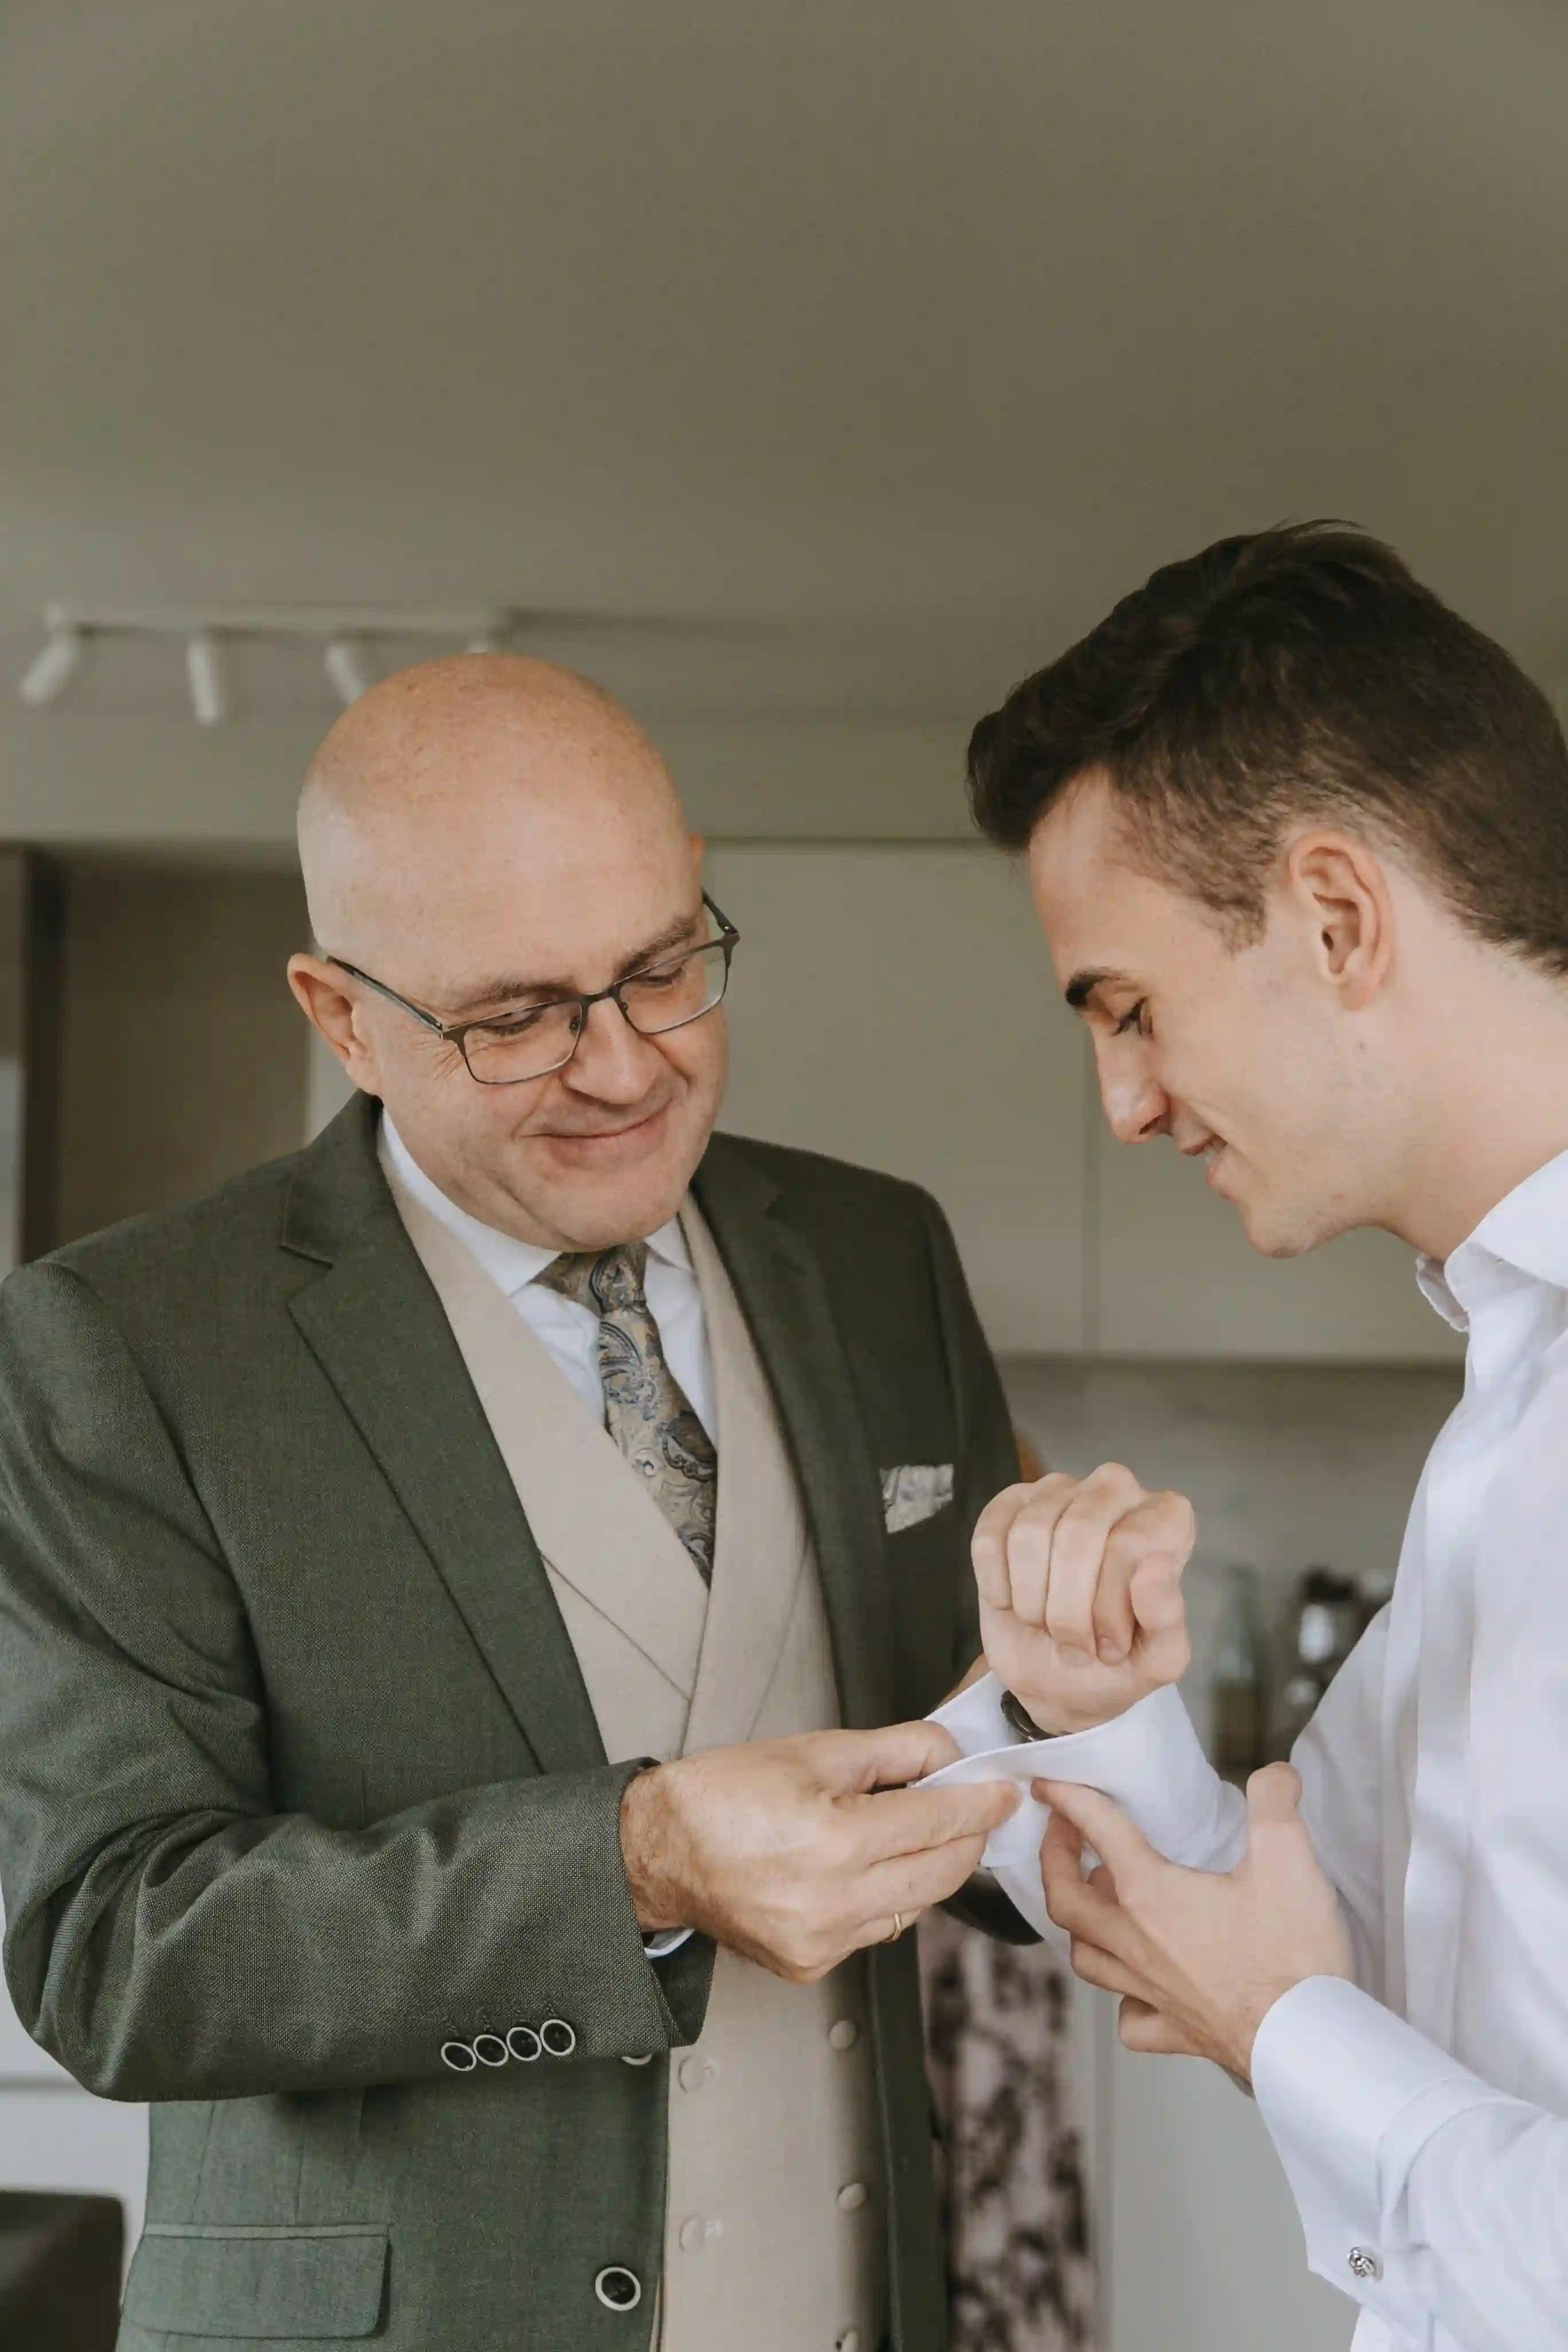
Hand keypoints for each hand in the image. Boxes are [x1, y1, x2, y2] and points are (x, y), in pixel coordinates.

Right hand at [620, 1722, 1018, 1983]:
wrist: (656, 1853)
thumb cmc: (720, 1796)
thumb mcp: (812, 1751)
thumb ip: (894, 1752)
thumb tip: (948, 1754)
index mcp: (834, 1842)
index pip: (937, 1822)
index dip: (978, 1802)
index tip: (1003, 1791)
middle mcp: (833, 1903)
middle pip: (940, 1872)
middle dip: (967, 1836)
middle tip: (977, 1808)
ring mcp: (822, 1942)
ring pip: (914, 1905)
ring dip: (928, 1868)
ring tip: (915, 1831)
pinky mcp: (811, 1966)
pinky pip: (876, 1929)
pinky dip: (886, 1897)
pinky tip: (867, 1869)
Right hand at [972, 1463, 1194, 1732]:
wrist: (1054, 1677)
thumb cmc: (1113, 1664)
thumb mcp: (1155, 1661)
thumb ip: (1166, 1620)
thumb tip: (1157, 1566)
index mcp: (1166, 1522)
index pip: (1129, 1543)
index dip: (1111, 1606)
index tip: (1110, 1648)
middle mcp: (1117, 1491)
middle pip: (1079, 1531)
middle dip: (1068, 1608)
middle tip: (1075, 1647)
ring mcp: (1061, 1491)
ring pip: (1031, 1531)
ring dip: (1032, 1600)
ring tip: (1047, 1624)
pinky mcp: (1011, 1504)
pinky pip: (990, 1535)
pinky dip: (997, 1584)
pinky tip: (1013, 1601)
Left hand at [1038, 1763, 1351, 2077]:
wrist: (1307, 2042)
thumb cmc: (1291, 1956)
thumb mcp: (1288, 1858)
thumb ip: (1274, 1803)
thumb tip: (1275, 1774)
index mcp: (1152, 1895)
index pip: (1098, 1832)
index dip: (1069, 1799)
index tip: (1049, 1783)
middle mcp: (1137, 1944)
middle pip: (1066, 1901)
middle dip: (1054, 1860)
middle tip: (1060, 1833)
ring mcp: (1152, 1994)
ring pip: (1088, 1959)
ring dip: (1081, 1926)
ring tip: (1095, 1902)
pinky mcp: (1177, 2033)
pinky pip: (1131, 2020)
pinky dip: (1125, 2001)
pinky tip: (1138, 1989)